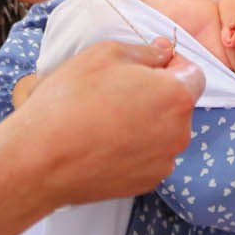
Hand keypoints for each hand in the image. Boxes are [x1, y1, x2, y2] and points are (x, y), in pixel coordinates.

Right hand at [0, 39, 202, 205]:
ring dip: (145, 123)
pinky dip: (133, 149)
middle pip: (178, 106)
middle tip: (116, 92)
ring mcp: (163, 162)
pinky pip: (148, 157)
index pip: (194, 74)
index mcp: (176, 96)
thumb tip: (164, 52)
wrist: (40, 158)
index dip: (171, 66)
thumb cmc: (70, 100)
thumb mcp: (105, 53)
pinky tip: (103, 143)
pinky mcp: (145, 184)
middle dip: (157, 95)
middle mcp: (179, 133)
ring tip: (105, 119)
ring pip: (163, 133)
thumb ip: (145, 51)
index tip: (145, 68)